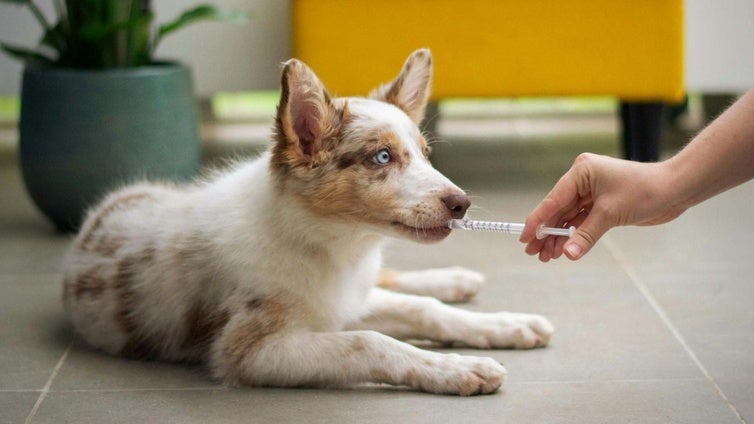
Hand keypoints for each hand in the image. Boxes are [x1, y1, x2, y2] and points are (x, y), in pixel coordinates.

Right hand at [519, 153, 683, 261]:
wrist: (675, 190)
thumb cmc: (645, 191)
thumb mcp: (610, 213)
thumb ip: (586, 235)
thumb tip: (568, 254)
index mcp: (581, 171)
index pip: (553, 200)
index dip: (537, 221)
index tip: (524, 238)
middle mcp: (583, 179)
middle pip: (557, 210)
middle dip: (547, 233)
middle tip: (533, 253)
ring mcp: (592, 191)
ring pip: (568, 218)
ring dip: (559, 237)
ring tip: (547, 257)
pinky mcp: (601, 203)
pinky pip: (581, 221)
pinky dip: (574, 235)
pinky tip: (564, 249)